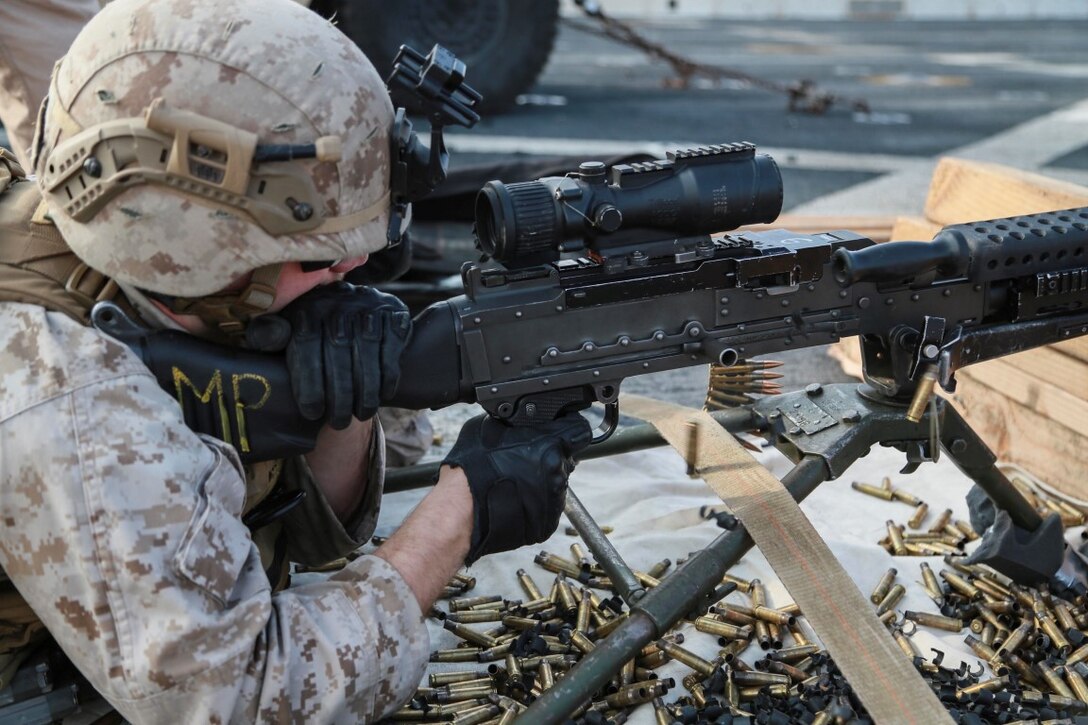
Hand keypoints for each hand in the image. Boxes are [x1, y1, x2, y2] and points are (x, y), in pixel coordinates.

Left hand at [245, 282, 410, 428]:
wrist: (351, 310)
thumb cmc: (311, 332)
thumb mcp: (285, 332)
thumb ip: (268, 336)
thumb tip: (267, 336)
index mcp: (307, 306)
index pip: (306, 344)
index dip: (309, 382)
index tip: (312, 412)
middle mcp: (338, 299)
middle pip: (339, 351)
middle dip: (340, 394)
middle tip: (339, 422)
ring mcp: (368, 303)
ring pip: (368, 352)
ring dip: (366, 390)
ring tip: (362, 414)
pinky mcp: (394, 311)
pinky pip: (392, 347)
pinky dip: (389, 375)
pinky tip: (383, 394)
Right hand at [443, 412, 592, 563]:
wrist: (460, 508)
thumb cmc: (473, 468)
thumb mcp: (493, 425)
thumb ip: (517, 423)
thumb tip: (520, 420)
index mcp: (550, 446)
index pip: (578, 432)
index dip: (568, 431)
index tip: (560, 434)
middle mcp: (557, 473)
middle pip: (564, 460)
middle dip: (547, 459)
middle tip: (521, 464)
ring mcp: (554, 500)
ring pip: (555, 486)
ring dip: (541, 484)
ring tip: (514, 485)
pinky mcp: (547, 524)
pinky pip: (547, 509)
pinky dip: (535, 506)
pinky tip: (515, 502)